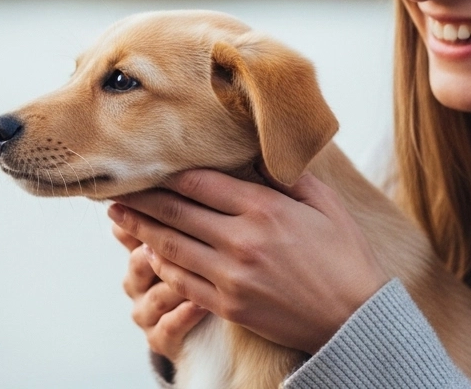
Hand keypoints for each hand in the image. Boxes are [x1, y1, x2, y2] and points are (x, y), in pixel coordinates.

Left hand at [108, 168, 388, 354]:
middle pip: (174, 211)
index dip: (167, 172)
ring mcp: (232, 276)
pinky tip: (148, 253)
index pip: (198, 182)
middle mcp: (241, 240)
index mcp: (264, 209)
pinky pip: (182, 281)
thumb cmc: (344, 257)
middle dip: (141, 198)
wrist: (356, 320)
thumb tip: (256, 150)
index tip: (146, 164)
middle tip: (114, 187)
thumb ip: (286, 175)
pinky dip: (161, 265)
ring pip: (170, 246)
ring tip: (118, 216)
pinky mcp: (228, 306)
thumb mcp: (325, 204)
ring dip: (139, 230)